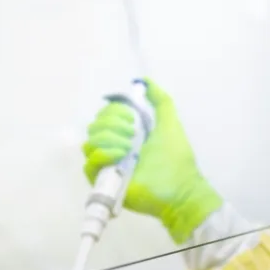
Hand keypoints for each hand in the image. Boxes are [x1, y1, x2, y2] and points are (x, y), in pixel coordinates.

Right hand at [82, 80, 222, 242]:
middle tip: (133, 134)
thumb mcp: (169, 122)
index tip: (132, 117)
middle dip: (113, 124)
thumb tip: (144, 81)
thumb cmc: (175, 158)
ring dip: (109, 140)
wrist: (179, 188)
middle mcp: (114, 147)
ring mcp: (108, 165)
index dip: (115, 111)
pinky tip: (121, 157)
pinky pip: (89, 164)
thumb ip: (160, 100)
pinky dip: (103, 155)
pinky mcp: (104, 182)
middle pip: (95, 126)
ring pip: (90, 143)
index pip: (105, 115)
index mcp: (126, 133)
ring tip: (129, 148)